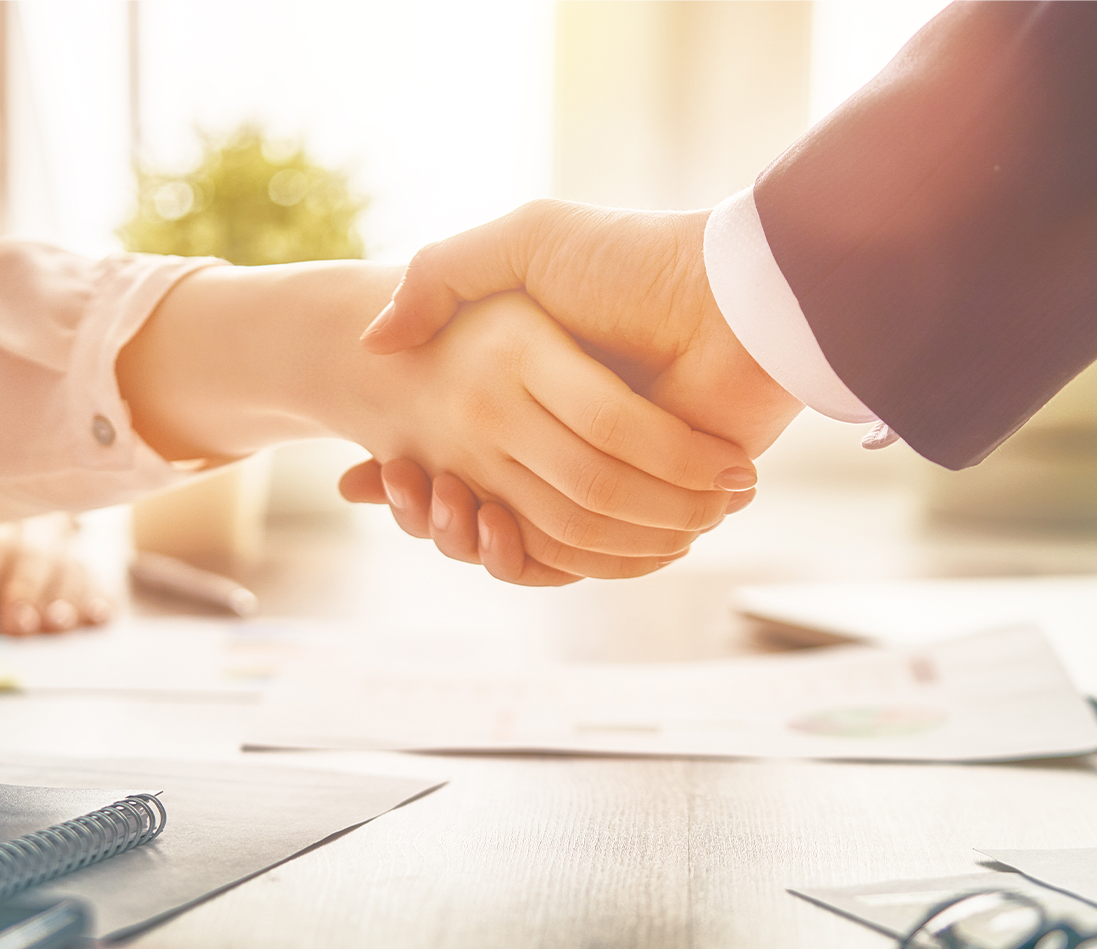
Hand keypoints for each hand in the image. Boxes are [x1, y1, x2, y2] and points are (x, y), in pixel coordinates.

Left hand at [0, 512, 114, 633]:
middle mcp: (27, 521)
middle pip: (31, 556)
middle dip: (23, 594)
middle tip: (16, 626)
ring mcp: (59, 539)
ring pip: (67, 565)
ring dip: (63, 598)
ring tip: (57, 625)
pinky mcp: (80, 558)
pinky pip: (94, 576)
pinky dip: (97, 598)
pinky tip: (97, 617)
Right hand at [117, 260, 755, 585]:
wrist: (737, 301)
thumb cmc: (636, 262)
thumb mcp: (528, 242)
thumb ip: (444, 273)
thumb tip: (375, 342)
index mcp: (539, 379)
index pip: (454, 442)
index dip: (405, 467)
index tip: (360, 475)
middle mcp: (569, 433)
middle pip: (478, 499)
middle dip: (429, 507)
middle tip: (401, 489)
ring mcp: (607, 475)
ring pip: (518, 536)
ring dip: (468, 536)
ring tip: (439, 507)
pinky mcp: (646, 511)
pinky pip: (575, 557)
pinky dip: (529, 557)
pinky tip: (488, 528)